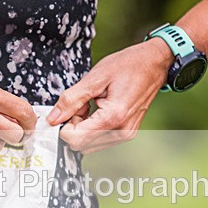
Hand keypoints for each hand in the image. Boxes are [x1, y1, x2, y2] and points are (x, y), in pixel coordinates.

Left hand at [46, 39, 172, 153]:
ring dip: (84, 126)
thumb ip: (71, 100)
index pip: (75, 139)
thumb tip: (52, 119)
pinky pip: (100, 139)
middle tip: (84, 103)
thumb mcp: (95, 78)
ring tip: (93, 103)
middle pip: (81, 144)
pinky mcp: (127, 133)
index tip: (71, 107)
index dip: (65, 125)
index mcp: (113, 118)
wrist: (155, 63)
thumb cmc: (128, 65)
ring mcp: (126, 134)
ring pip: (89, 144)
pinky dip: (93, 126)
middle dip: (75, 125)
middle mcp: (121, 131)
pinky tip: (100, 108)